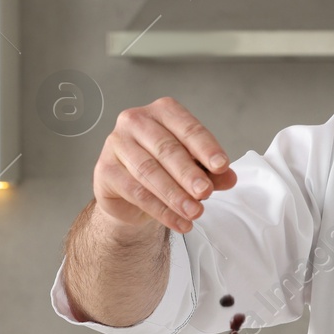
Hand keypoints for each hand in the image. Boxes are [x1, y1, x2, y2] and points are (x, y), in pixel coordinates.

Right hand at [93, 97, 237, 234]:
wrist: (130, 194)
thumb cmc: (164, 170)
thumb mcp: (193, 169)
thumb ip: (211, 172)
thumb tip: (229, 178)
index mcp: (162, 111)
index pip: (187, 128)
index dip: (206, 148)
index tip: (222, 166)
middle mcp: (135, 121)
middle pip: (166, 149)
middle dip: (188, 174)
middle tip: (205, 192)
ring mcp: (116, 143)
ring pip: (149, 172)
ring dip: (174, 195)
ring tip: (194, 212)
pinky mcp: (104, 169)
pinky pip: (135, 192)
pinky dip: (160, 210)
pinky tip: (178, 221)